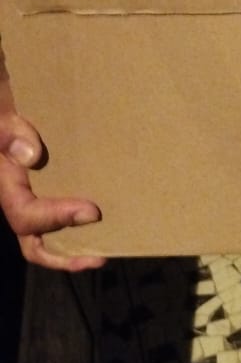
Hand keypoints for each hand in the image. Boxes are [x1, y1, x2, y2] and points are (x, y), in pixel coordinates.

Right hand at [0, 73, 105, 271]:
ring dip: (74, 243)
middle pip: (32, 240)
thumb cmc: (3, 107)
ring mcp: (33, 193)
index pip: (25, 215)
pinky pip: (60, 211)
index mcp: (6, 183)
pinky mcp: (48, 185)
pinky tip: (106, 215)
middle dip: (63, 256)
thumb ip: (9, 131)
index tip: (92, 212)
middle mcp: (18, 195)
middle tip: (98, 257)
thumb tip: (32, 156)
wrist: (6, 104)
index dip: (56, 219)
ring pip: (47, 232)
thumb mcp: (2, 116)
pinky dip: (78, 222)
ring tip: (108, 245)